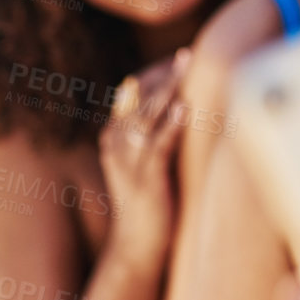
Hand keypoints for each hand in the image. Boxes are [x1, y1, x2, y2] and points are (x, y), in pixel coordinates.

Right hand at [100, 50, 188, 267]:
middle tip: (186, 55)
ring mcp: (129, 162)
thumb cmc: (148, 200)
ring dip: (168, 91)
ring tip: (186, 69)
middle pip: (139, 100)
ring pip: (147, 116)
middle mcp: (116, 145)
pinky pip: (158, 146)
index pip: (131, 93)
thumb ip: (152, 132)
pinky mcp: (146, 179)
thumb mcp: (144, 160)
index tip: (177, 57)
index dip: (154, 74)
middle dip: (163, 76)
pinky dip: (171, 125)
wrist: (136, 245)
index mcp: (114, 136)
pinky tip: (185, 109)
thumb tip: (175, 102)